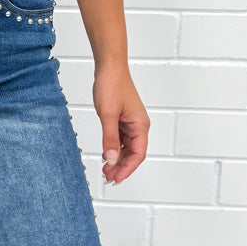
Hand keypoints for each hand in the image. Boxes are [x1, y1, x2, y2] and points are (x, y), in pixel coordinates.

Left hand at [93, 64, 148, 184]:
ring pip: (126, 147)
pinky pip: (120, 139)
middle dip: (122, 167)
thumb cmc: (112, 85)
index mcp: (140, 125)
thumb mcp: (107, 115)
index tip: (116, 178)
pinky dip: (114, 148)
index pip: (138, 154)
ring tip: (106, 170)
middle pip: (133, 153)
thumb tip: (111, 160)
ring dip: (117, 159)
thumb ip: (109, 139)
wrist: (109, 67)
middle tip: (108, 178)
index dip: (127, 169)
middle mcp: (138, 125)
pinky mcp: (122, 119)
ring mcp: (130, 122)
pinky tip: (106, 155)